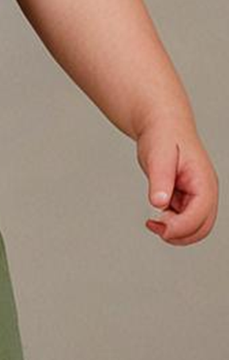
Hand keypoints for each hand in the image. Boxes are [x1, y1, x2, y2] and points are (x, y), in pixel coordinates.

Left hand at [137, 116, 218, 245]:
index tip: (158, 225)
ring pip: (194, 228)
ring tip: (154, 222)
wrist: (161, 125)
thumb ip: (160, 180)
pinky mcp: (187, 198)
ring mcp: (197, 196)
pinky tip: (156, 217)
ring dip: (176, 232)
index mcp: (203, 181)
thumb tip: (159, 203)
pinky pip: (184, 221)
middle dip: (180, 234)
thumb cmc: (162, 136)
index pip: (200, 215)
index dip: (180, 226)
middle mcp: (205, 191)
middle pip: (202, 228)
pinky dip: (172, 225)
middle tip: (155, 226)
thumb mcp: (158, 156)